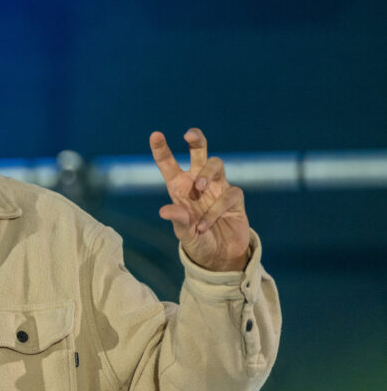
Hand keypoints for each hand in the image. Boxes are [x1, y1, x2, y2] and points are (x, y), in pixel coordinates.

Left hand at [149, 128, 250, 271]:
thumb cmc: (196, 240)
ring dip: (206, 173)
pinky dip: (216, 210)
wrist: (219, 256)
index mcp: (179, 187)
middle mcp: (198, 182)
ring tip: (198, 188)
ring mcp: (218, 188)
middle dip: (196, 139)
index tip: (155, 134)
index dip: (161, 148)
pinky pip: (229, 194)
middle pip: (199, 152)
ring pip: (216, 164)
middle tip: (188, 135)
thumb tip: (164, 211)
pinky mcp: (234, 199)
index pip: (168, 163)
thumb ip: (177, 220)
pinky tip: (204, 226)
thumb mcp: (183, 233)